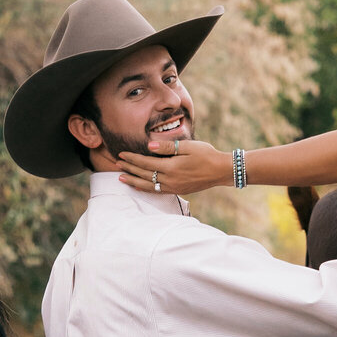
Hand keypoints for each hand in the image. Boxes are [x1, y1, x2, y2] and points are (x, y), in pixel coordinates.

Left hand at [116, 138, 232, 194]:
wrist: (221, 170)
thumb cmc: (206, 154)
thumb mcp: (187, 146)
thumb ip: (166, 147)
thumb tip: (148, 145)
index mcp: (171, 167)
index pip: (145, 163)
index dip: (132, 159)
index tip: (121, 154)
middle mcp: (170, 180)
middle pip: (144, 174)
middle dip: (129, 169)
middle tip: (116, 164)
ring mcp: (174, 187)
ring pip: (148, 185)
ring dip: (133, 181)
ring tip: (121, 178)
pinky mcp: (178, 190)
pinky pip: (156, 191)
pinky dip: (145, 188)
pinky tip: (140, 185)